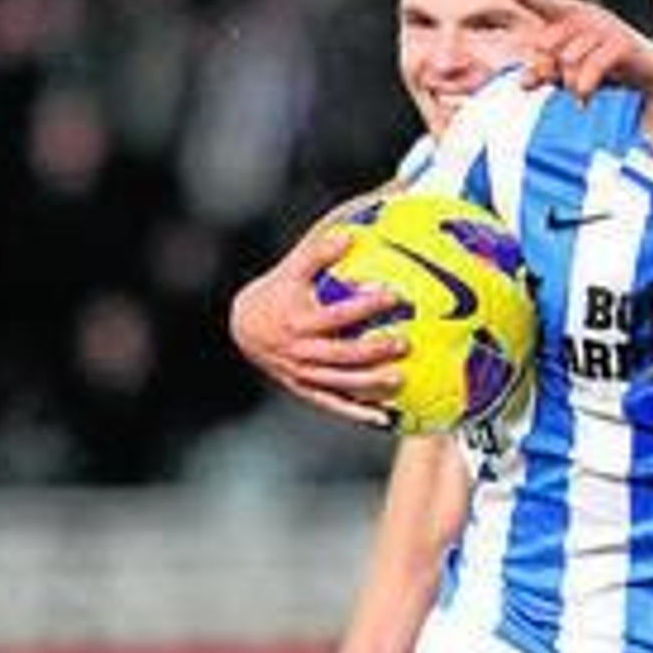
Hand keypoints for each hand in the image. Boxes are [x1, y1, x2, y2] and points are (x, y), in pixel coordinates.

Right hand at [229, 229, 408, 428]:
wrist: (247, 327)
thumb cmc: (280, 292)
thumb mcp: (293, 268)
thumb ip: (319, 251)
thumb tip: (350, 234)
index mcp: (300, 320)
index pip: (336, 314)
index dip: (365, 305)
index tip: (394, 294)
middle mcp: (302, 351)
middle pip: (342, 354)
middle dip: (374, 350)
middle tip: (405, 342)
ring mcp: (304, 374)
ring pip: (341, 383)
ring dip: (371, 384)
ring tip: (400, 379)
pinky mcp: (306, 390)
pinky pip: (335, 404)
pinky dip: (359, 413)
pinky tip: (385, 418)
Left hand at [513, 0, 652, 100]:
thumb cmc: (612, 68)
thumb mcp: (575, 72)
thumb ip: (548, 75)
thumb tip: (522, 83)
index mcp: (577, 17)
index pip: (550, 6)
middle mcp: (590, 17)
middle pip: (547, 41)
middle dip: (545, 70)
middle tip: (556, 86)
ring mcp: (606, 28)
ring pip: (567, 58)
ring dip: (569, 83)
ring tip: (579, 94)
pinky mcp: (621, 44)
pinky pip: (592, 67)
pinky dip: (584, 88)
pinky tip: (584, 102)